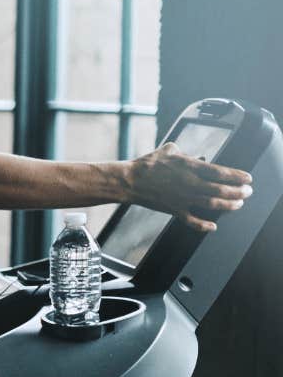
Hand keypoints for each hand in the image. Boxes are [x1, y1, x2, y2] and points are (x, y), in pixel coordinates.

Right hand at [125, 143, 253, 230]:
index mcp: (190, 167)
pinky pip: (192, 221)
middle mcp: (190, 184)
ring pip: (213, 205)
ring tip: (238, 204)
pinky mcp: (174, 210)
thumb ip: (185, 152)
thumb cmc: (147, 164)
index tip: (247, 178)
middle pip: (222, 190)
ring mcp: (183, 198)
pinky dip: (204, 225)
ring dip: (229, 206)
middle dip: (239, 192)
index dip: (238, 176)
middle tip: (247, 192)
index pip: (221, 172)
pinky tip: (213, 226)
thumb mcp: (168, 150)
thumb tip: (198, 156)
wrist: (129, 181)